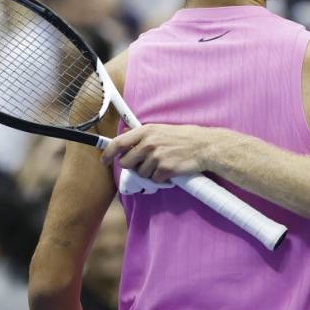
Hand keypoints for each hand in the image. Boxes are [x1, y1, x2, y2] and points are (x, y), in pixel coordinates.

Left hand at [99, 124, 221, 181]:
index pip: (118, 143)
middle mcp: (148, 144)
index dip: (108, 154)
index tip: (104, 160)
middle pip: (126, 163)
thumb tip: (124, 136)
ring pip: (140, 173)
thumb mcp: (161, 129)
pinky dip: (161, 178)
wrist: (204, 146)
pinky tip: (170, 170)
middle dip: (132, 166)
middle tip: (143, 164)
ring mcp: (156, 157)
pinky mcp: (164, 169)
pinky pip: (154, 180)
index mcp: (145, 131)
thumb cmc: (184, 137)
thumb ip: (142, 134)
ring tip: (162, 165)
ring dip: (149, 173)